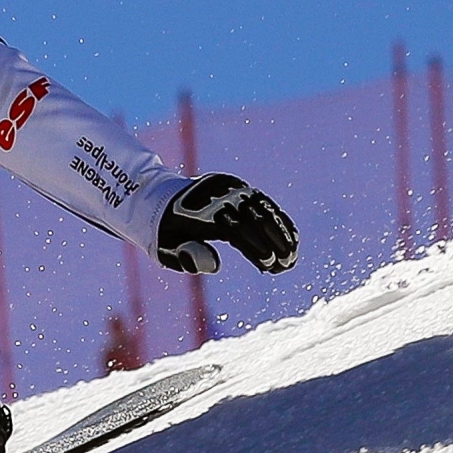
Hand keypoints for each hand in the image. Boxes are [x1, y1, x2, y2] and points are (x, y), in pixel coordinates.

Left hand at [156, 174, 298, 275]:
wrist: (160, 199)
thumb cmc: (165, 232)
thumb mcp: (167, 248)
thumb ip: (186, 257)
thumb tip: (216, 265)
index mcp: (200, 211)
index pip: (235, 230)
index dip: (255, 247)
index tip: (270, 265)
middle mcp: (218, 195)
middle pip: (254, 218)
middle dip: (274, 242)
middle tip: (287, 264)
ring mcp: (229, 188)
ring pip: (264, 209)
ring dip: (281, 232)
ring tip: (293, 257)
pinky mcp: (237, 186)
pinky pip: (264, 203)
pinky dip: (279, 220)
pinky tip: (292, 238)